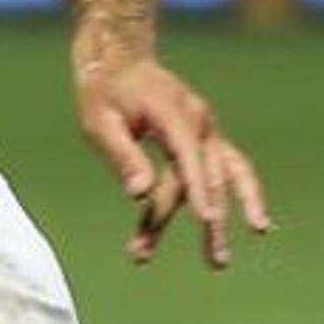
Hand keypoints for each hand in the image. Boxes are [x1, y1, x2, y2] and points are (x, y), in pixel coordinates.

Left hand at [73, 49, 270, 267]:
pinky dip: (220, 202)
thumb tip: (138, 194)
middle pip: (212, 174)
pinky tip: (224, 232)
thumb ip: (122, 155)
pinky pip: (215, 175)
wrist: (120, 60)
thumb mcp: (99, 123)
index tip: (209, 220)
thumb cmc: (104, 93)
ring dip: (220, 219)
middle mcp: (199, 122)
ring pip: (221, 178)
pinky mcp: (202, 141)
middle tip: (216, 262)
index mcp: (173, 113)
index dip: (201, 188)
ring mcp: (205, 131)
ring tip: (218, 263)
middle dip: (212, 220)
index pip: (190, 156)